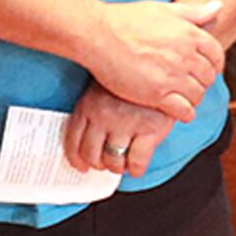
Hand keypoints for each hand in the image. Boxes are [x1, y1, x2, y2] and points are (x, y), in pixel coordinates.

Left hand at [65, 86, 179, 176]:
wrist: (162, 66)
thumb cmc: (133, 77)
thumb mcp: (103, 88)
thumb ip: (92, 111)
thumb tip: (86, 140)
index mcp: (89, 106)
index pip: (73, 141)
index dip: (77, 159)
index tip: (82, 166)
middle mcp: (104, 116)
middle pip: (91, 155)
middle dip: (99, 164)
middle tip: (108, 163)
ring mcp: (126, 123)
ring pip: (113, 161)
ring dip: (118, 167)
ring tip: (124, 163)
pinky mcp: (149, 129)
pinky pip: (136, 162)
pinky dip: (136, 169)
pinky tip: (137, 165)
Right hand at [80, 0, 225, 120]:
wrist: (98, 35)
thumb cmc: (126, 20)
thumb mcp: (164, 9)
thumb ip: (194, 12)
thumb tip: (219, 6)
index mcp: (189, 34)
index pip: (216, 54)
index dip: (214, 64)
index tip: (208, 70)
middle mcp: (185, 55)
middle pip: (208, 77)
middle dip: (202, 82)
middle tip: (192, 84)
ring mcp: (172, 76)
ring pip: (198, 95)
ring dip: (192, 98)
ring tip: (182, 97)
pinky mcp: (157, 94)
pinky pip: (183, 110)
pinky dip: (184, 113)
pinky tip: (177, 110)